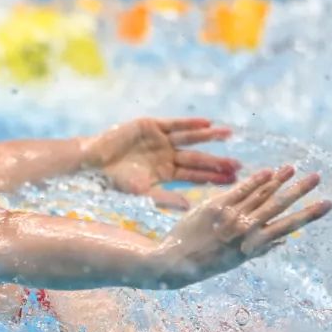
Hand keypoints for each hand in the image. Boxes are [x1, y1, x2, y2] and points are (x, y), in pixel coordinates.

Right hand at [95, 117, 240, 208]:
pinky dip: (190, 124)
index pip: (195, 175)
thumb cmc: (115, 181)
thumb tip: (191, 208)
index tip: (234, 180)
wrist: (93, 162)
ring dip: (209, 137)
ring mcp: (159, 139)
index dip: (213, 177)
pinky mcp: (151, 125)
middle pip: (198, 158)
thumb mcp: (143, 193)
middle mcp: (166, 155)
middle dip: (217, 160)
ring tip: (228, 135)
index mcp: (165, 173)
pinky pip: (175, 124)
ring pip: (190, 138)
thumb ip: (166, 199)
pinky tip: (206, 124)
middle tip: (239, 164)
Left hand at [152, 166, 331, 287]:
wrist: (175, 262)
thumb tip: (284, 241)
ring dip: (280, 180)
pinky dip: (254, 181)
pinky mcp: (215, 207)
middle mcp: (246, 230)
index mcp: (254, 246)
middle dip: (299, 191)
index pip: (289, 226)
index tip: (327, 203)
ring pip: (260, 195)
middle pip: (278, 206)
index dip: (309, 214)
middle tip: (318, 177)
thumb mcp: (237, 261)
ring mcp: (231, 217)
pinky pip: (239, 190)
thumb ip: (260, 249)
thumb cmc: (206, 263)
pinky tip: (268, 171)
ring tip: (295, 168)